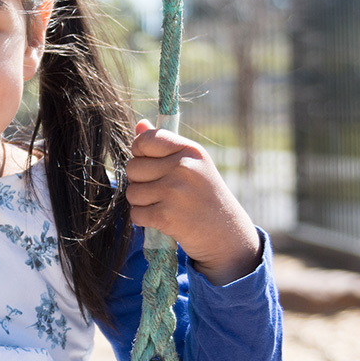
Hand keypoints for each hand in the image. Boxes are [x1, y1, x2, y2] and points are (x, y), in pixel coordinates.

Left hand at [124, 121, 260, 284]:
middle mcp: (184, 167)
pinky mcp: (167, 216)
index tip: (150, 164)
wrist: (227, 236)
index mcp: (190, 150)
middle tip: (161, 192)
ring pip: (132, 192)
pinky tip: (163, 220)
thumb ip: (164, 145)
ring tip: (164, 206)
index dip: (139, 152)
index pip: (145, 139)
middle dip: (140, 182)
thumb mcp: (193, 165)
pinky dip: (144, 220)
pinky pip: (136, 214)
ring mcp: (175, 191)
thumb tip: (139, 124)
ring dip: (142, 203)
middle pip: (133, 167)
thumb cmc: (205, 197)